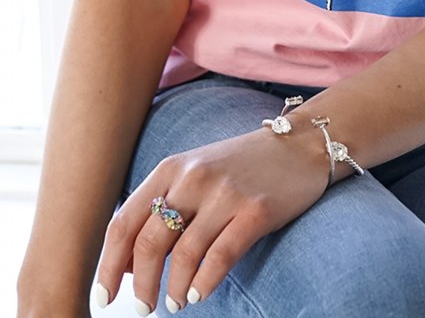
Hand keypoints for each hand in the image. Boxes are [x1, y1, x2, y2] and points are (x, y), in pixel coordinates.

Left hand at [95, 125, 328, 311]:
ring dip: (172, 289)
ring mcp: (225, 193)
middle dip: (139, 285)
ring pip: (183, 254)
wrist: (298, 146)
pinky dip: (204, 282)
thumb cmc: (239, 168)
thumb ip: (160, 210)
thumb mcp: (193, 176)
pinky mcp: (256, 210)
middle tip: (141, 309)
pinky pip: (221, 255)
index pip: (124, 223)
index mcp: (170, 168)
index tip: (102, 298)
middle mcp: (193, 177)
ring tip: (174, 304)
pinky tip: (199, 294)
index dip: (107, 266)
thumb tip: (125, 268)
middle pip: (148, 241)